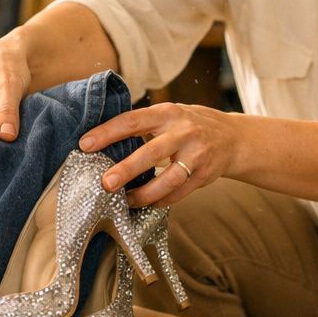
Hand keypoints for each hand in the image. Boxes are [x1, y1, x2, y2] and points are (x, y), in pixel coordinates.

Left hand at [78, 102, 236, 207]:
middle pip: (151, 152)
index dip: (107, 132)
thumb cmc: (189, 126)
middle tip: (105, 183)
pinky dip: (161, 200)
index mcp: (168, 113)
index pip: (133, 121)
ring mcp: (197, 154)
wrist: (232, 138)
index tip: (85, 144)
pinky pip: (179, 192)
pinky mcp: (204, 175)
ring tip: (126, 201)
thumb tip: (102, 140)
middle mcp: (184, 131)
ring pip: (168, 179)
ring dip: (145, 194)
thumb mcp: (169, 115)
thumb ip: (144, 124)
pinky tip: (147, 204)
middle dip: (126, 169)